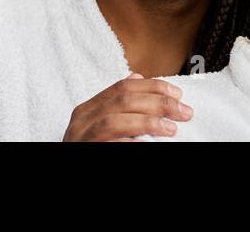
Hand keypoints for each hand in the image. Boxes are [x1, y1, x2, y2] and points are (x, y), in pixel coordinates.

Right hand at [62, 73, 192, 140]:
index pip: (123, 87)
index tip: (178, 95)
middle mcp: (83, 120)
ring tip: (171, 129)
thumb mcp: (99, 123)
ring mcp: (82, 137)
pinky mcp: (85, 151)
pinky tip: (147, 145)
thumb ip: (117, 104)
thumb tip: (138, 77)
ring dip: (147, 122)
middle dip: (158, 103)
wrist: (65, 173)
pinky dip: (131, 144)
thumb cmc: (91, 145)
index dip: (153, 87)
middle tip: (184, 112)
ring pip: (115, 121)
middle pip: (123, 101)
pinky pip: (110, 144)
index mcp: (88, 109)